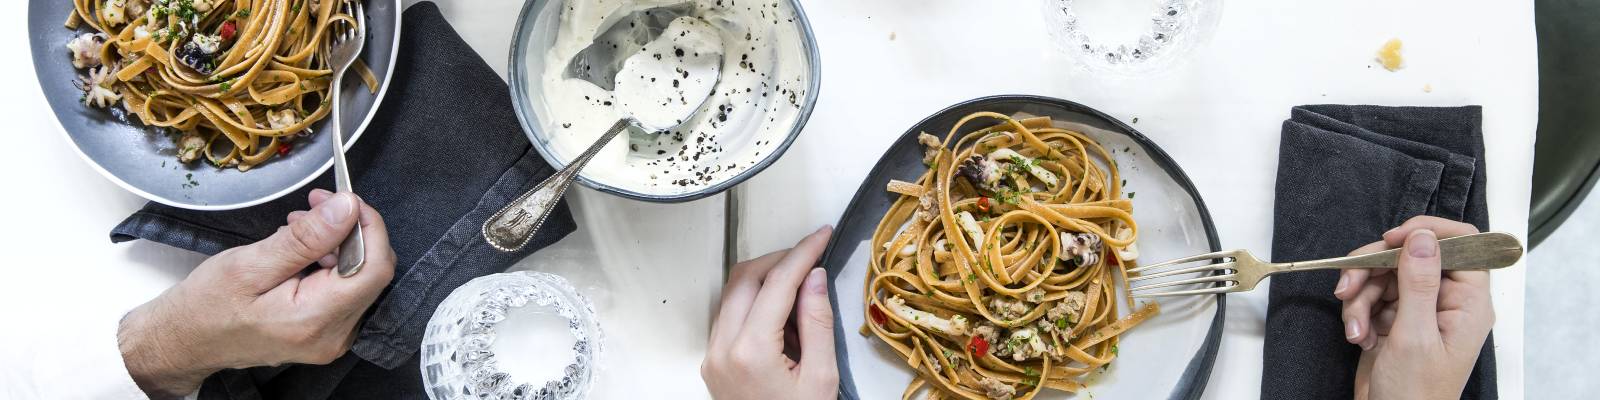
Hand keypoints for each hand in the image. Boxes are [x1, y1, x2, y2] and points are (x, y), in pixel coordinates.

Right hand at [116, 189, 395, 397]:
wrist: (184, 342)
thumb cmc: (206, 307)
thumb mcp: (249, 264)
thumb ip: (304, 238)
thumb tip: (347, 208)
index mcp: (315, 319)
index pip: (373, 267)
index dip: (368, 226)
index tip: (344, 199)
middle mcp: (334, 336)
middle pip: (371, 271)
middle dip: (349, 231)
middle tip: (314, 205)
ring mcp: (333, 338)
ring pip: (360, 278)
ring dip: (337, 244)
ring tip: (297, 228)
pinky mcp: (326, 333)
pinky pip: (345, 290)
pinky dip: (329, 263)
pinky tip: (301, 251)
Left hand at [702, 226, 838, 398]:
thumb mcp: (821, 377)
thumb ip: (817, 322)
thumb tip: (814, 277)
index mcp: (750, 351)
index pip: (776, 283)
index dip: (802, 253)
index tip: (821, 235)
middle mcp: (722, 349)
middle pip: (745, 278)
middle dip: (779, 259)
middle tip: (811, 255)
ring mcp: (712, 356)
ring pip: (732, 294)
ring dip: (765, 279)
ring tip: (801, 286)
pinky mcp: (712, 362)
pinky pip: (729, 315)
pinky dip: (754, 301)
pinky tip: (782, 312)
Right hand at [1333, 216, 1493, 399]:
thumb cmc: (1415, 395)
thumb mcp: (1413, 337)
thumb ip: (1418, 283)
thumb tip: (1424, 237)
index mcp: (1468, 303)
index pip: (1461, 244)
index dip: (1425, 233)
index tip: (1391, 240)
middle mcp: (1447, 301)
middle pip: (1410, 256)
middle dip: (1373, 269)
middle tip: (1348, 285)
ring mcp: (1420, 310)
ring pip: (1384, 275)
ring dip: (1360, 297)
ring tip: (1354, 327)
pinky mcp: (1396, 320)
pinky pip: (1372, 297)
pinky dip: (1357, 313)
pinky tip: (1357, 336)